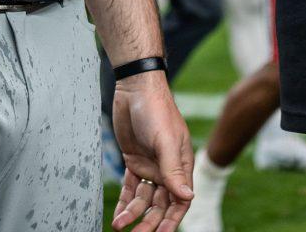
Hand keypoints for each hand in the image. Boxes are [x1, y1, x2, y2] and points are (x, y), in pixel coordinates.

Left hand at [111, 71, 193, 230]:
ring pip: (144, 198)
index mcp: (181, 165)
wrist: (135, 87)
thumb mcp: (166, 140)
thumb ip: (174, 169)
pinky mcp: (133, 159)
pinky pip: (130, 186)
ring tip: (120, 226)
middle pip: (160, 204)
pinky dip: (125, 201)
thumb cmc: (156, 110)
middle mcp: (166, 168)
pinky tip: (118, 215)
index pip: (180, 200)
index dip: (172, 219)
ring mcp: (149, 165)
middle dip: (150, 221)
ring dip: (133, 213)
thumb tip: (187, 196)